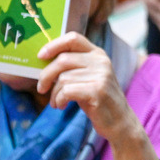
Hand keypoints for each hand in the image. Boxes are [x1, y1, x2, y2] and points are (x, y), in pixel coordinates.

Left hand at [37, 33, 140, 147]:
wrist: (119, 121)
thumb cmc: (97, 99)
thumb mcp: (88, 77)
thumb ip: (72, 66)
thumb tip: (42, 61)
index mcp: (98, 54)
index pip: (73, 38)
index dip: (54, 45)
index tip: (40, 56)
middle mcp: (101, 61)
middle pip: (62, 59)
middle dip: (45, 75)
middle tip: (41, 88)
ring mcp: (101, 75)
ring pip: (63, 78)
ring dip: (54, 93)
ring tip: (57, 102)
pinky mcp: (97, 90)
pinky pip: (66, 91)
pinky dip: (59, 100)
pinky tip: (61, 106)